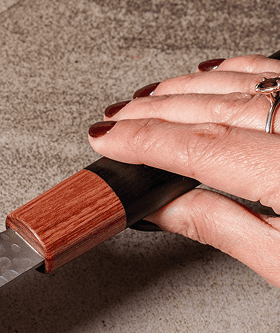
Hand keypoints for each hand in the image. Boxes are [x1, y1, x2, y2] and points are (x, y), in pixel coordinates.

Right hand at [87, 54, 279, 287]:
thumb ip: (220, 226)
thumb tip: (163, 210)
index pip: (198, 148)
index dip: (143, 142)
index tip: (105, 139)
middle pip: (216, 109)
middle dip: (155, 112)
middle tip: (113, 120)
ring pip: (244, 83)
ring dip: (188, 89)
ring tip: (148, 98)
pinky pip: (277, 71)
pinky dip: (238, 71)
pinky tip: (214, 73)